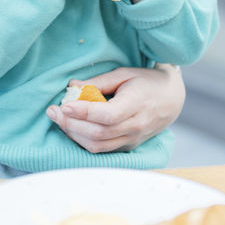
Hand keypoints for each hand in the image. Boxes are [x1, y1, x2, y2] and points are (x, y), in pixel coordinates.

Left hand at [46, 64, 184, 153]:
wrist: (171, 99)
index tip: (64, 104)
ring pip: (98, 146)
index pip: (108, 115)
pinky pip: (102, 150)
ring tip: (58, 119)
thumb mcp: (124, 74)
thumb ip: (98, 81)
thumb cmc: (146, 82)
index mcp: (137, 105)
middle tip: (53, 111)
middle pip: (99, 134)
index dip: (84, 112)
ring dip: (74, 134)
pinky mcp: (128, 147)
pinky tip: (72, 128)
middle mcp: (135, 127)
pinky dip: (83, 141)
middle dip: (71, 124)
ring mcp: (132, 140)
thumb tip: (72, 86)